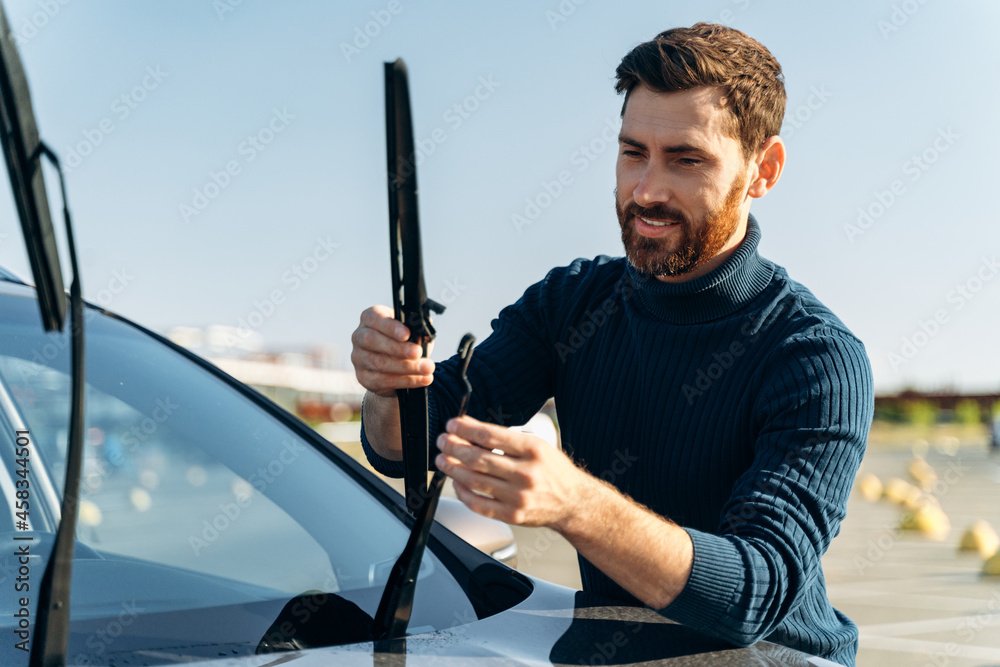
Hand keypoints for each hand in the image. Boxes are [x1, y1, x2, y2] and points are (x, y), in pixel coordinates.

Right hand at [351, 305, 434, 397]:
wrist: (397, 366)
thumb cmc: (404, 341)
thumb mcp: (412, 331)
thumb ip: (416, 329)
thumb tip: (424, 334)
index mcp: (370, 318)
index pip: (374, 317)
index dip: (390, 326)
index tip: (407, 334)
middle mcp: (359, 336)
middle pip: (372, 340)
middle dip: (397, 348)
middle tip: (418, 353)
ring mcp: (358, 358)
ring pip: (378, 363)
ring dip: (405, 367)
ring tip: (426, 368)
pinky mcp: (363, 377)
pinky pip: (382, 380)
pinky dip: (405, 380)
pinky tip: (421, 379)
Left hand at [435, 415, 591, 528]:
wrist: (573, 502)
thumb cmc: (553, 471)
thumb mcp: (537, 445)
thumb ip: (506, 439)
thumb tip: (471, 430)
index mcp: (533, 450)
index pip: (490, 436)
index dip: (466, 429)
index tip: (453, 425)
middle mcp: (526, 473)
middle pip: (478, 458)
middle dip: (454, 447)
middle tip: (443, 441)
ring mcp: (518, 497)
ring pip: (474, 481)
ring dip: (452, 469)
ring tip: (443, 460)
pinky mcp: (512, 515)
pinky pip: (479, 504)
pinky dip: (463, 492)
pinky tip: (457, 482)